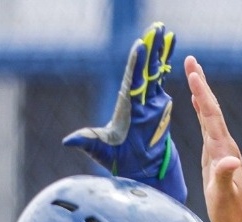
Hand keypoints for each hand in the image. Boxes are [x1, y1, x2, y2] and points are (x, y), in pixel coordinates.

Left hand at [62, 21, 186, 203]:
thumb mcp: (100, 150)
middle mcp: (137, 102)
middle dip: (151, 51)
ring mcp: (150, 104)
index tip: (141, 46)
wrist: (139, 173)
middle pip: (145, 71)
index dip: (136, 64)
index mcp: (125, 106)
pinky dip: (168, 68)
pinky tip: (174, 53)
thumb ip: (86, 141)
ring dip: (161, 54)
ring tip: (167, 34)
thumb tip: (67, 141)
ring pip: (156, 74)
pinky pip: (164, 84)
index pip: (131, 80)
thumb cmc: (119, 162)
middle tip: (157, 29)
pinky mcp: (160, 109)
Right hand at [183, 56, 241, 221]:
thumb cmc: (229, 212)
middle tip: (191, 62)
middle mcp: (224, 146)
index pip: (211, 116)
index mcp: (223, 150)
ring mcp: (221, 151)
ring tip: (194, 76)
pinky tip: (199, 106)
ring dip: (202, 95)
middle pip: (212, 109)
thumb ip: (226, 178)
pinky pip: (209, 128)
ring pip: (211, 116)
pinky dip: (203, 113)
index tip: (193, 73)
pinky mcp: (217, 158)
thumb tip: (230, 162)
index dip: (202, 94)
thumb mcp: (224, 196)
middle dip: (201, 85)